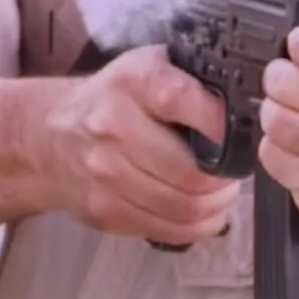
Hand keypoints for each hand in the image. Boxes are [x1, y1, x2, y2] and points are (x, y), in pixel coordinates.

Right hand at [42, 46, 240, 244]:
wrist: (52, 135)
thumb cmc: (118, 99)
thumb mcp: (151, 68)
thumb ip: (194, 81)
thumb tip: (246, 108)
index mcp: (133, 82)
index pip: (184, 102)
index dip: (222, 125)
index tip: (240, 136)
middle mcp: (113, 126)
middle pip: (192, 171)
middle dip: (227, 178)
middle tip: (234, 173)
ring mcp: (105, 174)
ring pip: (185, 207)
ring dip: (217, 206)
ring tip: (221, 193)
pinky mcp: (104, 210)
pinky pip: (168, 230)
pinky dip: (197, 227)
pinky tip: (203, 213)